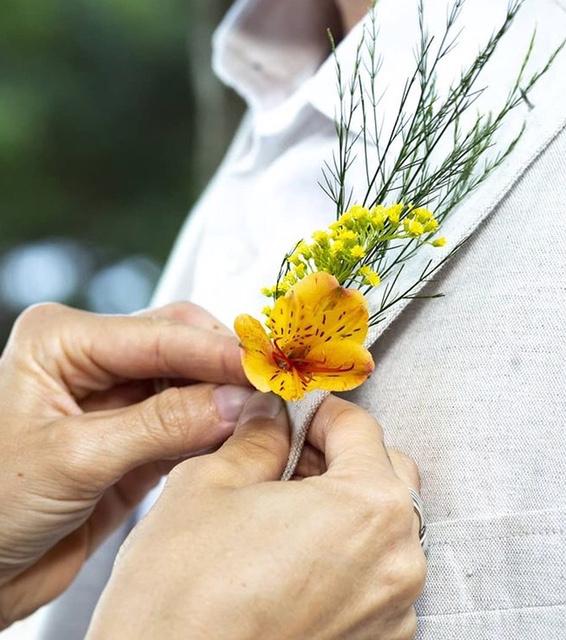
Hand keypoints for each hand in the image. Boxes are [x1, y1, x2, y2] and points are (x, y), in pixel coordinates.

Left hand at [0, 302, 252, 627]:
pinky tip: (237, 436)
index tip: (267, 367)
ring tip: (263, 414)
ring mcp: (115, 398)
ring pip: (189, 382)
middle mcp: (91, 359)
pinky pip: (186, 421)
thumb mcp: (76, 458)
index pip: (159, 334)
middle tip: (271, 389)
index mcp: (63, 341)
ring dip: (225, 399)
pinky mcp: (133, 436)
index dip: (218, 351)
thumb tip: (237, 399)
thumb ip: (162, 424)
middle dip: (225, 367)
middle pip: (180, 345)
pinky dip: (213, 429)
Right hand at [88, 394, 425, 639]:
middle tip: (284, 455)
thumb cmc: (182, 597)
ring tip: (281, 507)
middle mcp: (398, 563)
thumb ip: (256, 438)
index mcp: (368, 508)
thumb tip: (270, 415)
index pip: (359, 428)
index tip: (291, 413)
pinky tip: (290, 556)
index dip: (317, 410)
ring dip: (340, 504)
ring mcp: (393, 613)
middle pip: (382, 475)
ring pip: (380, 528)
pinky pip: (373, 576)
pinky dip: (343, 553)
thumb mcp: (209, 484)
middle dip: (335, 455)